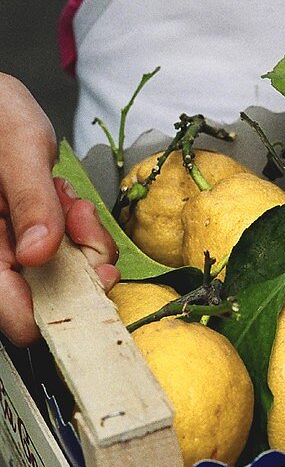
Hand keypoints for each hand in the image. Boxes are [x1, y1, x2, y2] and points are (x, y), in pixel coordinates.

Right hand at [0, 75, 118, 344]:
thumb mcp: (17, 149)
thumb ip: (31, 202)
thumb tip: (38, 255)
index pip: (15, 317)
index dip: (60, 309)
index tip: (94, 275)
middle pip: (48, 297)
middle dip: (79, 261)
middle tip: (78, 215)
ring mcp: (8, 249)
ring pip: (60, 273)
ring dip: (78, 239)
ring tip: (64, 197)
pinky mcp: (23, 237)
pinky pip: (60, 249)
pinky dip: (73, 228)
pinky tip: (60, 197)